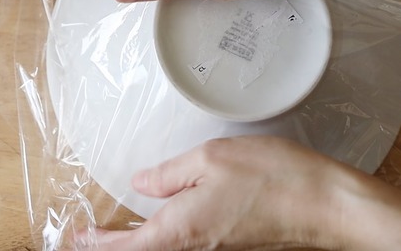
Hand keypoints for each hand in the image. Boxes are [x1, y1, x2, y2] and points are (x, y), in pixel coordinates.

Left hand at [71, 136, 400, 250]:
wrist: (326, 203)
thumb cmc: (274, 179)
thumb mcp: (212, 158)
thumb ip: (170, 173)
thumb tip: (142, 182)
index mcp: (178, 229)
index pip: (122, 247)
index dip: (95, 243)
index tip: (75, 237)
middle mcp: (194, 246)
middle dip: (114, 244)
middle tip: (91, 234)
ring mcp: (215, 246)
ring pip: (164, 246)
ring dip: (138, 239)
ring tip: (119, 228)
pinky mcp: (234, 240)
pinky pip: (187, 240)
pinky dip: (167, 232)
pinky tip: (167, 215)